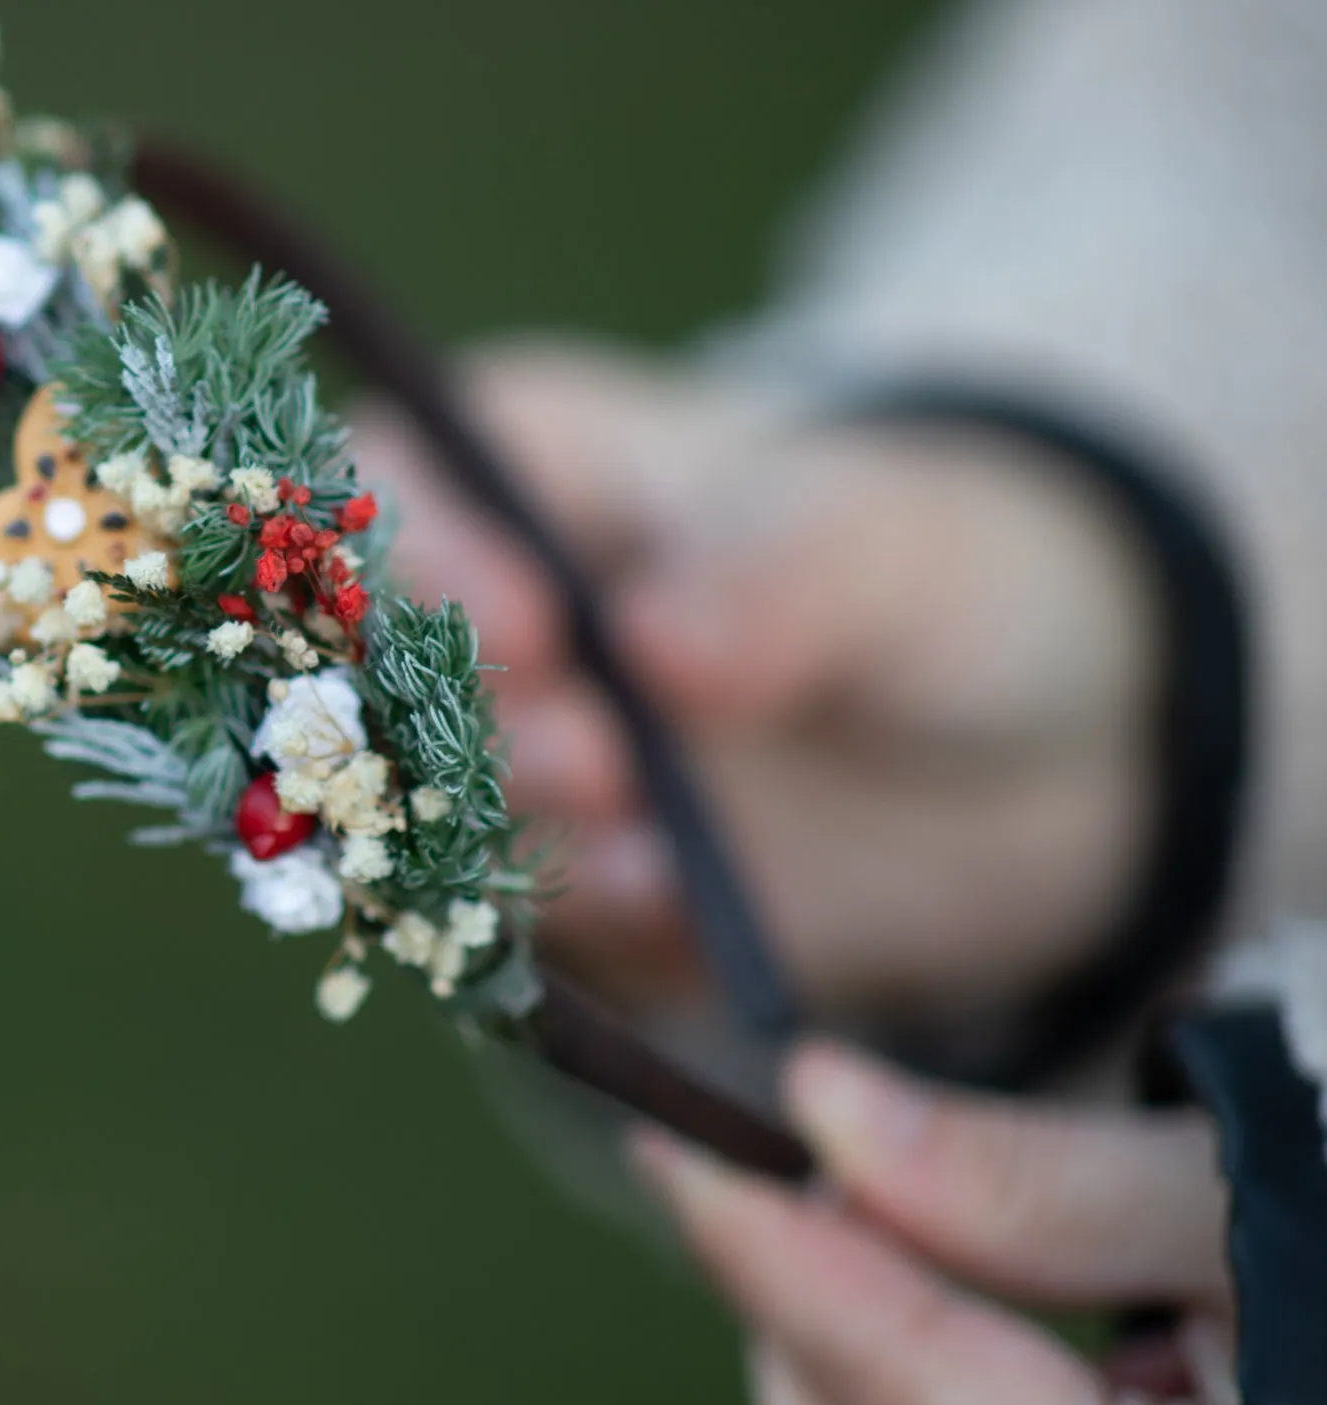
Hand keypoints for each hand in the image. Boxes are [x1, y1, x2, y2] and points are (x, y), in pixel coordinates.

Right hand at [358, 341, 1159, 1021]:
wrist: (1038, 756)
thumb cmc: (939, 580)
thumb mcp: (887, 551)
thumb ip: (776, 583)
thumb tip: (652, 645)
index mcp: (523, 472)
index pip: (387, 489)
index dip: (416, 556)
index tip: (532, 624)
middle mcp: (480, 620)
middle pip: (366, 668)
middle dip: (453, 722)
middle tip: (595, 757)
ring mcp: (510, 764)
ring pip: (411, 808)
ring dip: (495, 830)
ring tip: (637, 828)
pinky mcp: (551, 895)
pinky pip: (496, 932)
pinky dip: (559, 930)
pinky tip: (665, 904)